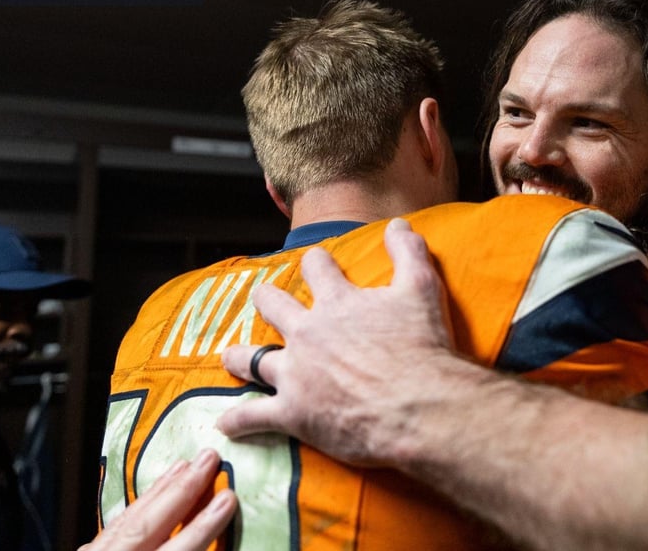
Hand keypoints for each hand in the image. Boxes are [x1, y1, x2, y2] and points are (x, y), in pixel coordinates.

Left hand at [79, 448, 235, 550]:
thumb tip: (213, 543)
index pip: (177, 550)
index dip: (203, 524)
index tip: (227, 499)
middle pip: (150, 522)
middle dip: (183, 488)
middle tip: (209, 457)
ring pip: (130, 516)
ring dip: (161, 489)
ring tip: (185, 464)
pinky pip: (115, 524)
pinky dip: (138, 504)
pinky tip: (152, 493)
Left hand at [217, 218, 468, 464]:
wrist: (418, 407)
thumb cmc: (422, 348)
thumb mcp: (422, 289)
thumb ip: (408, 253)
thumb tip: (398, 224)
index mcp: (337, 303)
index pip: (317, 268)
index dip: (317, 262)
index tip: (316, 261)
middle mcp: (308, 334)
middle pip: (273, 307)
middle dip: (266, 300)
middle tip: (262, 297)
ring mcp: (295, 374)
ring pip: (253, 360)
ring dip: (239, 357)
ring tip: (229, 356)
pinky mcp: (293, 413)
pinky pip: (253, 416)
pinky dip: (238, 420)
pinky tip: (225, 424)